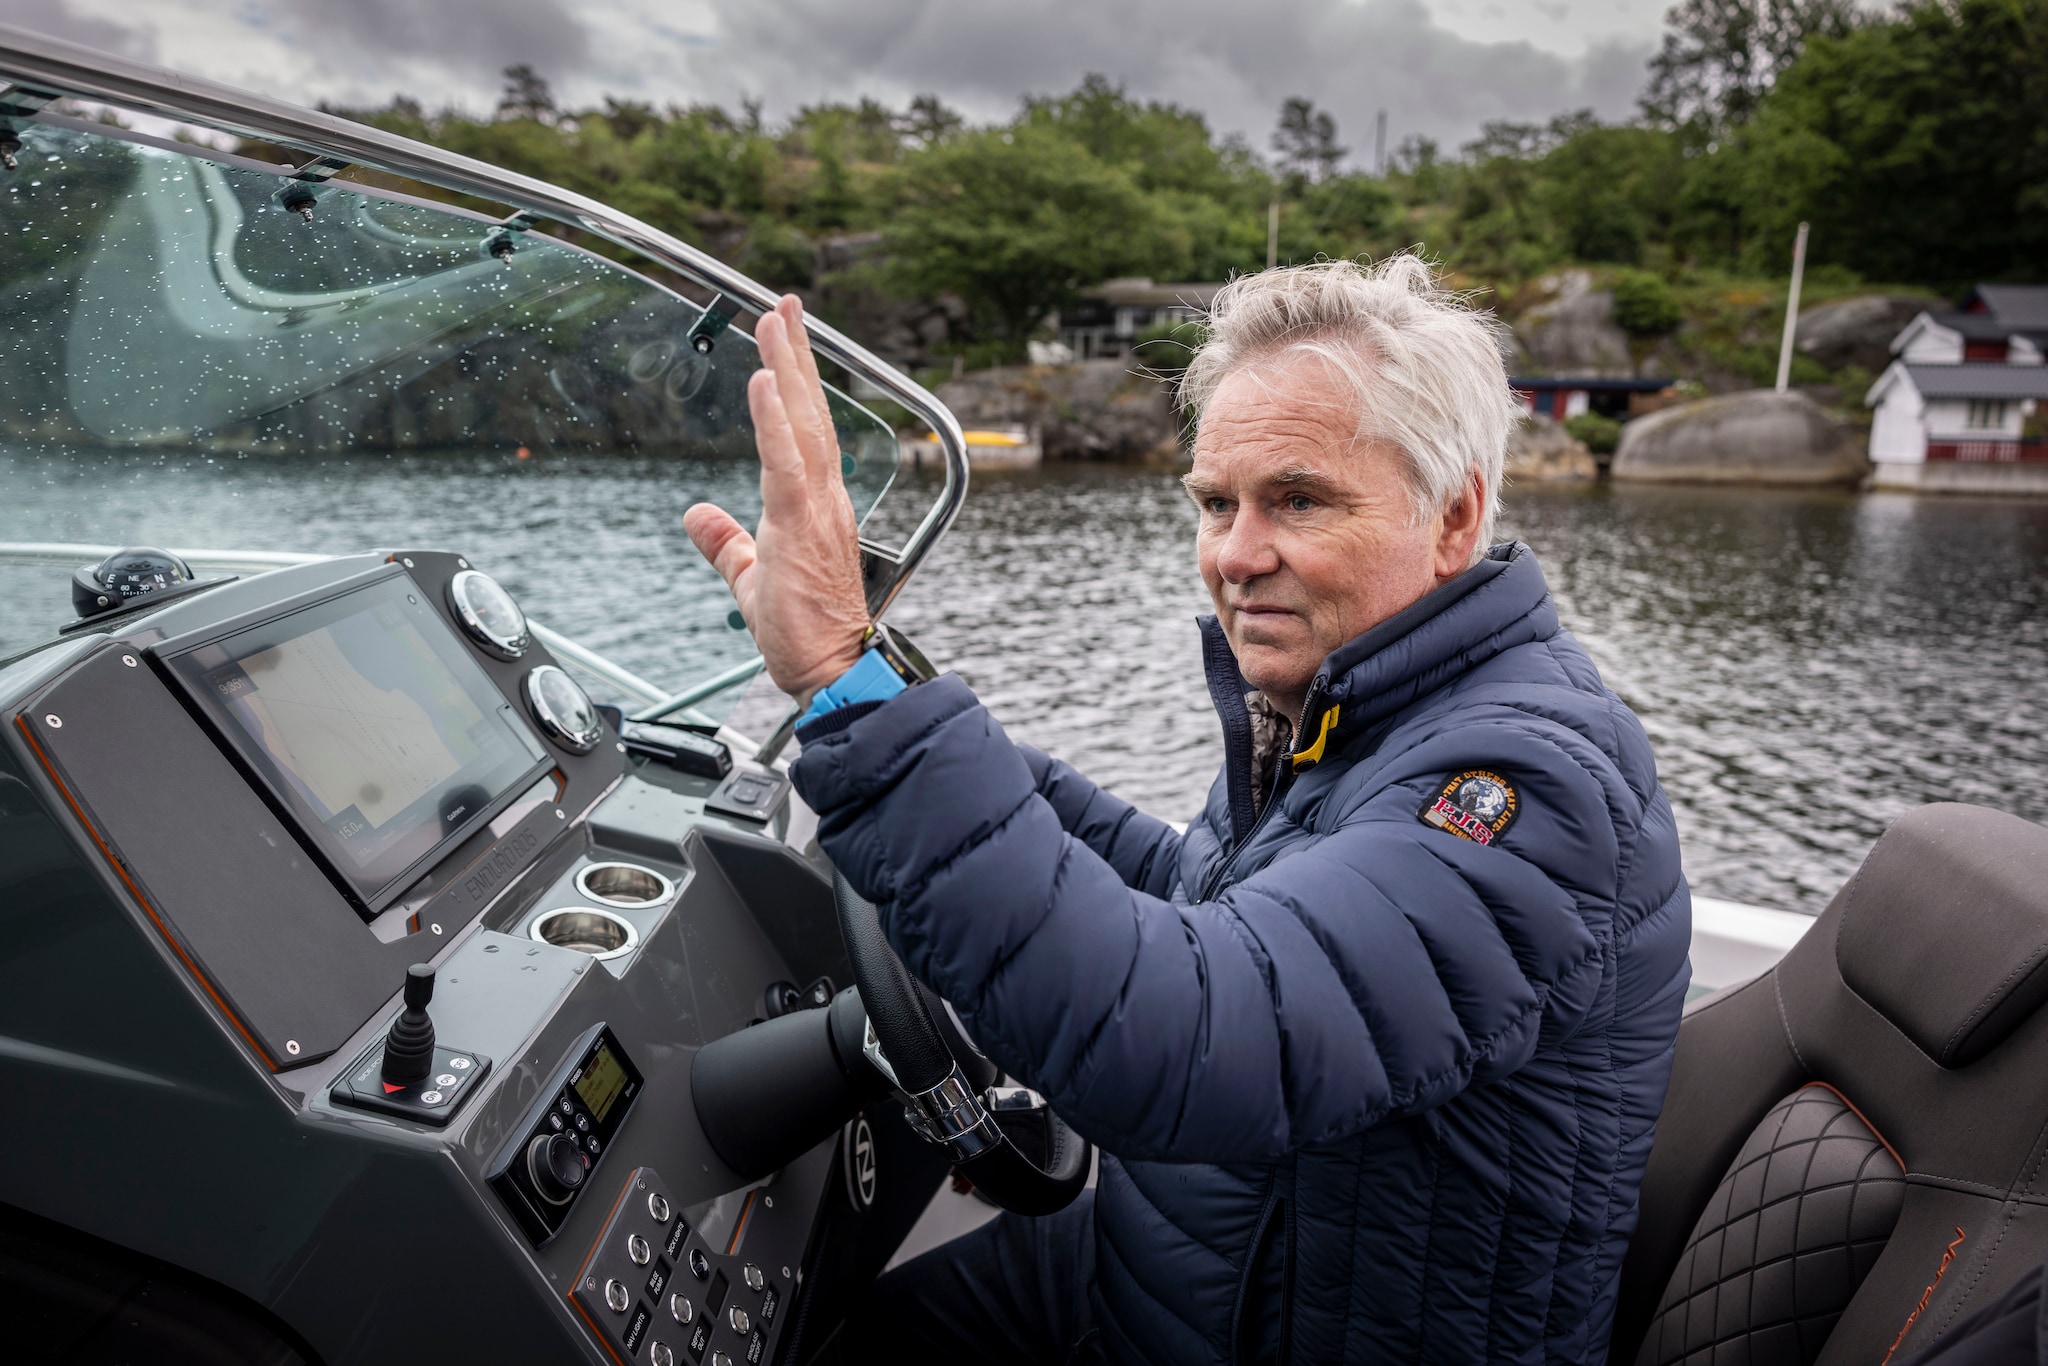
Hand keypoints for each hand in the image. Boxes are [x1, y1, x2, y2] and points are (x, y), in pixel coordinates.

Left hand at [683, 296, 869, 701]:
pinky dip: (773, 418)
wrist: (835, 669)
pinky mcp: (801, 526)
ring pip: (803, 424)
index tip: (784, 340)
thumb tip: (697, 514)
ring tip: (774, 318)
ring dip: (787, 367)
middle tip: (783, 304)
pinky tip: (763, 378)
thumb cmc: (804, 634)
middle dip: (796, 354)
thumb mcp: (752, 580)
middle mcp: (826, 498)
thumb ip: (727, 543)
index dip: (795, 383)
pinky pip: (786, 461)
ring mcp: (817, 509)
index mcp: (816, 507)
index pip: (807, 432)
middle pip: (810, 413)